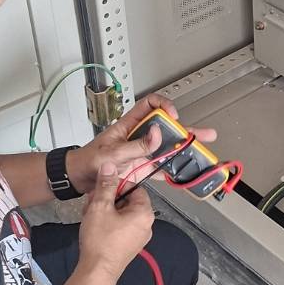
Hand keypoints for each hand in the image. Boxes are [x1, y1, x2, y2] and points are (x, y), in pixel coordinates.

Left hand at [66, 91, 217, 194]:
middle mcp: (138, 136)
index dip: (164, 106)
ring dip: (184, 151)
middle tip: (205, 134)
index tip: (173, 117)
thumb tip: (157, 136)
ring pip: (167, 148)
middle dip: (186, 130)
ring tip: (203, 153)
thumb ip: (136, 146)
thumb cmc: (88, 160)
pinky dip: (173, 171)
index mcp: (129, 125)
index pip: (150, 105)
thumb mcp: (112, 153)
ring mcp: (141, 152)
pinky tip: (186, 174)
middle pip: (166, 128)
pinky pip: (161, 167)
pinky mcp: (141, 167)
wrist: (78, 178)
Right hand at [77, 163, 153, 281]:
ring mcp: (139, 237)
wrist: (97, 271)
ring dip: (106, 210)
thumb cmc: (100, 238)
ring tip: (89, 213)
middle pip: (128, 201)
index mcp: (144, 213)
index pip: (135, 188)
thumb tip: (110, 165)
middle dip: (108, 198)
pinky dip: (109, 222)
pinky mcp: (130, 246)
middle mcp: (147, 225)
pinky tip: (94, 225)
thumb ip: (106, 185)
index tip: (102, 188)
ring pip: (123, 214)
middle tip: (91, 201)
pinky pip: (122, 227)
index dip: (117, 185)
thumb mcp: (100, 207)